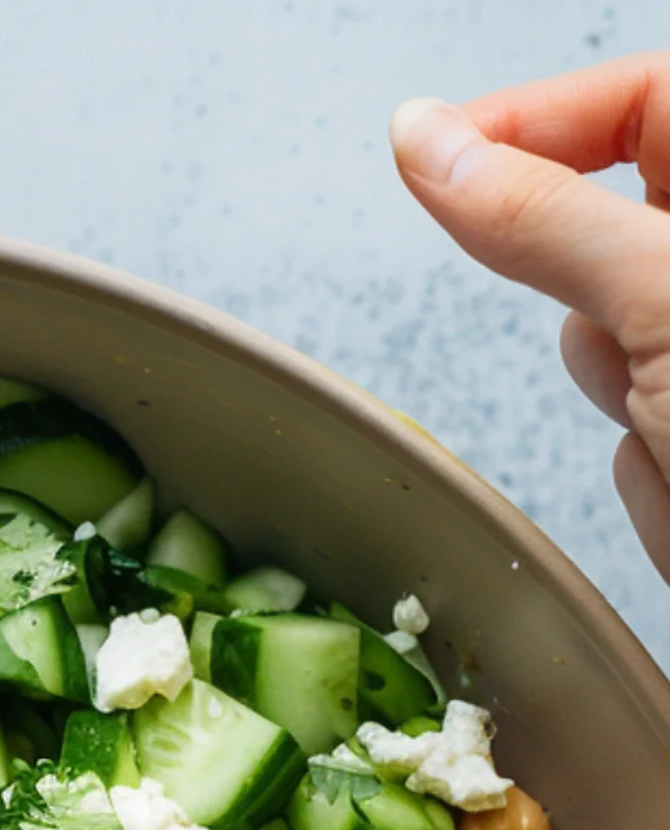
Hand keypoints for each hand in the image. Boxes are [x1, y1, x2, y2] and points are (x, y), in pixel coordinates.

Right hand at [391, 58, 669, 580]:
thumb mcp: (663, 299)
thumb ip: (541, 216)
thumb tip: (430, 145)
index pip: (641, 100)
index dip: (531, 120)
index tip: (431, 153)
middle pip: (612, 240)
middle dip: (604, 312)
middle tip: (651, 356)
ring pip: (615, 357)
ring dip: (634, 407)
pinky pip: (638, 447)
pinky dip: (660, 480)